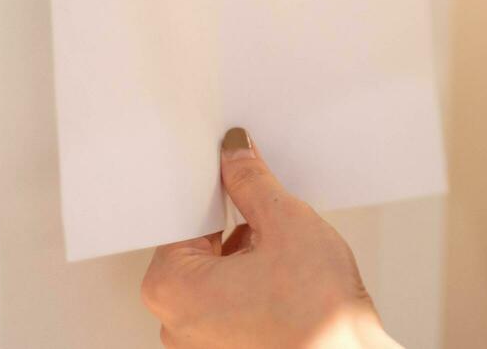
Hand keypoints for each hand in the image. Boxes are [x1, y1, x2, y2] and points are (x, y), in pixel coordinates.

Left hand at [141, 128, 398, 348]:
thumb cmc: (315, 315)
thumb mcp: (285, 222)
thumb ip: (251, 181)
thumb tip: (235, 157)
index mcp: (170, 287)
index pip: (181, 219)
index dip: (214, 195)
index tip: (235, 182)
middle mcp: (175, 323)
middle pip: (197, 250)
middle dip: (232, 229)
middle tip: (269, 224)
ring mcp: (200, 344)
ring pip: (215, 278)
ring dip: (245, 260)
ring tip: (284, 259)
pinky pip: (228, 306)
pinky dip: (252, 288)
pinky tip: (285, 282)